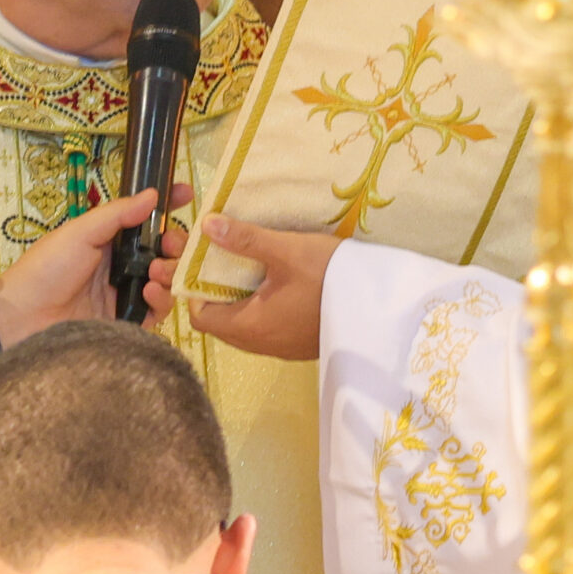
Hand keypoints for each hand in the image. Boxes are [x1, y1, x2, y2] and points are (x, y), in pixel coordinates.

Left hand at [0, 186, 190, 347]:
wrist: (24, 319)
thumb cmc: (47, 268)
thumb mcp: (80, 232)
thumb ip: (117, 214)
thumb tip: (154, 194)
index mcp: (110, 240)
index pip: (146, 219)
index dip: (168, 206)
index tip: (187, 194)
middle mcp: (122, 266)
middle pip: (164, 251)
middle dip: (176, 243)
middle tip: (171, 243)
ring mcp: (127, 295)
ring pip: (167, 280)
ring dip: (170, 270)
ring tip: (157, 270)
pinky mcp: (129, 324)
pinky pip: (158, 311)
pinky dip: (161, 300)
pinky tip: (151, 293)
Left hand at [183, 216, 338, 361]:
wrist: (380, 309)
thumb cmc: (330, 278)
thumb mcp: (288, 251)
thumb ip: (245, 240)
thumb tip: (207, 225)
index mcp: (250, 325)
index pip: (200, 317)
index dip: (192, 290)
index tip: (197, 262)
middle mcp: (260, 344)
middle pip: (219, 322)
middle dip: (211, 290)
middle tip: (214, 258)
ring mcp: (281, 347)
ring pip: (243, 325)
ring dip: (236, 298)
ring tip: (240, 265)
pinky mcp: (298, 344)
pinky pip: (264, 328)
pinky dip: (257, 307)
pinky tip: (269, 282)